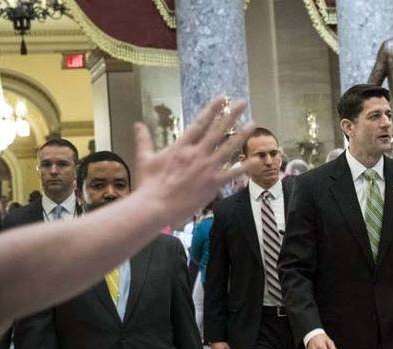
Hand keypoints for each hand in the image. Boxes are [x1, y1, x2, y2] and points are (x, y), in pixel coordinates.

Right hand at [133, 96, 259, 225]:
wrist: (155, 206)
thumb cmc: (149, 183)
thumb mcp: (145, 158)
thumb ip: (144, 140)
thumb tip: (137, 124)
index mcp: (182, 146)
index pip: (200, 123)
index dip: (212, 109)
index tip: (221, 98)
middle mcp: (197, 153)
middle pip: (218, 130)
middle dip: (231, 114)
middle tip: (242, 102)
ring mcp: (207, 168)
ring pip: (229, 148)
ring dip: (242, 135)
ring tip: (253, 123)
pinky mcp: (213, 183)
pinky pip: (232, 173)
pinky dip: (244, 167)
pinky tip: (255, 160)